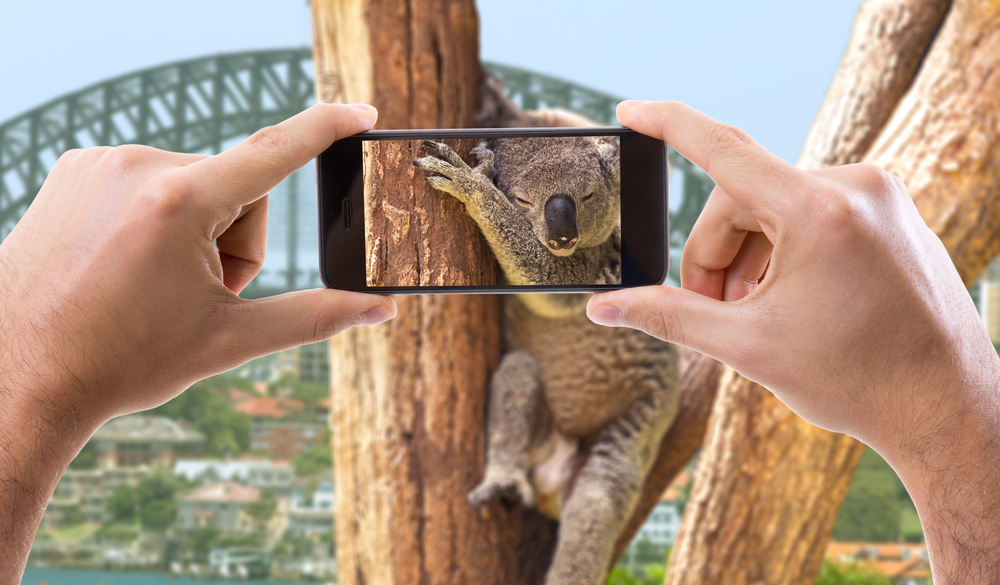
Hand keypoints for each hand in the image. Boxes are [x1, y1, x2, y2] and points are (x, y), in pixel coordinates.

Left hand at [0, 103, 397, 579]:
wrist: (19, 377)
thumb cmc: (123, 362)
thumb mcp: (231, 339)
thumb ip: (316, 316)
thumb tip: (382, 310)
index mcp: (181, 202)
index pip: (276, 151)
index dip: (327, 129)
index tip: (362, 111)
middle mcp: (138, 166)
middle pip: (235, 188)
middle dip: (235, 240)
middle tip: (199, 295)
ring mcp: (99, 163)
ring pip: (193, 184)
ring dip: (196, 230)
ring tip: (156, 285)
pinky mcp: (73, 169)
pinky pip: (149, 179)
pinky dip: (157, 217)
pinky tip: (126, 263)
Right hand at [587, 101, 999, 580]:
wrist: (946, 406)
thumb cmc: (859, 380)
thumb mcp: (748, 347)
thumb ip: (668, 316)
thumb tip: (605, 308)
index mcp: (819, 212)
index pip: (724, 148)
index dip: (669, 125)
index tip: (633, 110)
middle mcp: (854, 187)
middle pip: (742, 200)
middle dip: (716, 257)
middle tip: (717, 312)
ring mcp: (878, 196)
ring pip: (775, 208)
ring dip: (750, 258)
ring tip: (757, 314)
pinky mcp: (889, 210)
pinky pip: (811, 212)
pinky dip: (784, 250)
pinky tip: (789, 300)